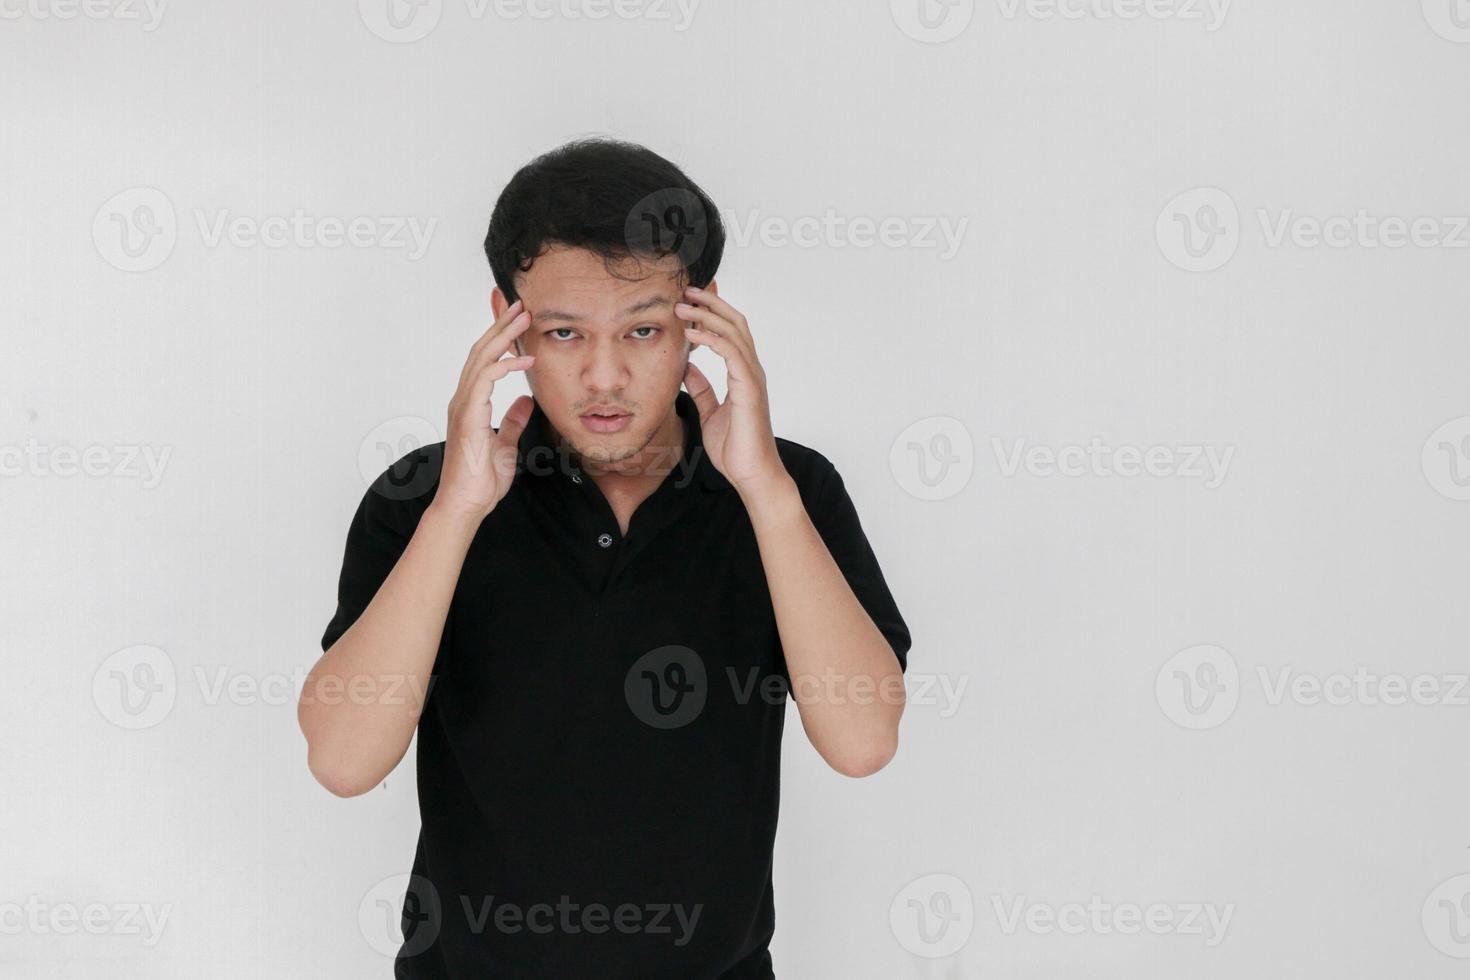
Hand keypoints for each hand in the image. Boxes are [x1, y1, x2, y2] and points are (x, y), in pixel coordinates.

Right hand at [432, 299, 535, 521]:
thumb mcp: (506, 446)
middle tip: (521, 306)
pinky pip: (484, 381)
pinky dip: (504, 366)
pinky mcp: (468, 417)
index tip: (517, 321)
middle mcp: (463, 400)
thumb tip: (525, 402)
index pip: (484, 362)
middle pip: (480, 352)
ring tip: (523, 319)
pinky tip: (524, 360)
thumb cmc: (480, 481)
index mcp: (471, 405)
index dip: (498, 339)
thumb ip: (513, 422)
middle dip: (500, 326)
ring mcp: (463, 407)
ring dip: (502, 336)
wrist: (466, 506)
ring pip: (480, 359)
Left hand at [676, 285, 786, 494]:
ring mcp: (753, 378)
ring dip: (707, 315)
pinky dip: (711, 339)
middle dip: (710, 303)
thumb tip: (687, 367)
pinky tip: (691, 334)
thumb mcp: (710, 412)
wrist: (751, 475)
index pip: (731, 331)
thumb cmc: (735, 449)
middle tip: (685, 290)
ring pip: (734, 332)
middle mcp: (751, 370)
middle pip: (735, 322)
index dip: (712, 312)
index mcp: (743, 374)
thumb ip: (702, 388)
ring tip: (681, 306)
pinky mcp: (749, 389)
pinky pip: (731, 354)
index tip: (688, 300)